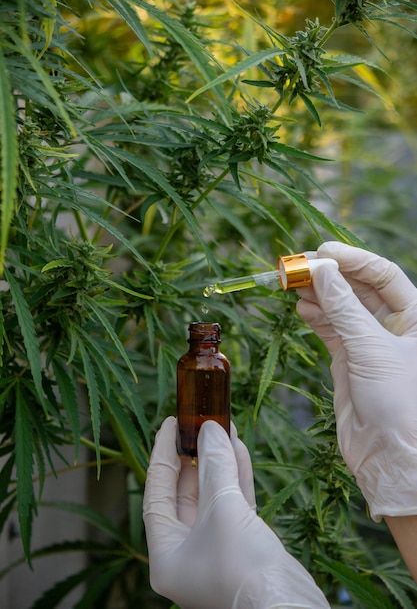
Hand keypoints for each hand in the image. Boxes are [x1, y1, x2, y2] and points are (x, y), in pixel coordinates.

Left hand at [143, 416, 329, 608]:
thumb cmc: (244, 567)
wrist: (289, 607)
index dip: (163, 454)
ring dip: (219, 462)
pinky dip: (236, 477)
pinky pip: (234, 504)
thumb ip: (214, 466)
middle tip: (201, 423)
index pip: (157, 493)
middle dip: (196, 456)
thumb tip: (209, 429)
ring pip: (213, 495)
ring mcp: (215, 550)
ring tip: (224, 427)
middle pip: (185, 493)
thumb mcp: (223, 509)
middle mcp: (186, 552)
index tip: (171, 424)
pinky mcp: (242, 546)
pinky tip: (239, 449)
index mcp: (166, 554)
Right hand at [297, 241, 416, 520]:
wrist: (391, 455)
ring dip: (318, 294)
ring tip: (294, 285)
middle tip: (299, 266)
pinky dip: (315, 316)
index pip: (384, 275)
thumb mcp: (371, 348)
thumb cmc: (399, 401)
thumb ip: (344, 307)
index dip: (354, 260)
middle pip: (359, 288)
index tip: (323, 251)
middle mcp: (394, 326)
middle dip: (330, 276)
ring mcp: (369, 343)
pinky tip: (301, 307)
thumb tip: (320, 269)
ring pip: (341, 307)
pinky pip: (330, 328)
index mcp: (416, 317)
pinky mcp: (348, 360)